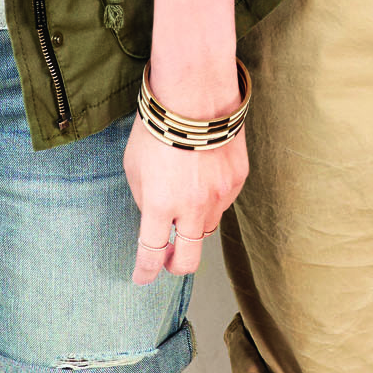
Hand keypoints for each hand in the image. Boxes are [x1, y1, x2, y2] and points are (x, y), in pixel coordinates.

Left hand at [123, 109, 247, 283]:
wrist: (196, 95)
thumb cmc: (157, 127)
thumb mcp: (134, 166)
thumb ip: (145, 199)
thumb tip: (154, 220)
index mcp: (160, 205)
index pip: (152, 254)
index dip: (146, 272)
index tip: (142, 278)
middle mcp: (192, 207)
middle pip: (189, 261)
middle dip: (176, 267)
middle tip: (168, 262)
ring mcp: (219, 196)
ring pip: (207, 229)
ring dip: (193, 225)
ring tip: (184, 201)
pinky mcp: (237, 182)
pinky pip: (223, 203)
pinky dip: (210, 199)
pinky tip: (202, 176)